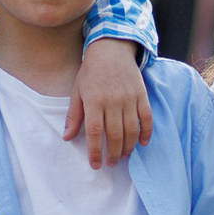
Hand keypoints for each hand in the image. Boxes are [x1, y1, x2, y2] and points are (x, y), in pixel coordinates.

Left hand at [66, 36, 151, 166]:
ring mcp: (129, 98)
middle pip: (114, 135)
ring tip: (122, 156)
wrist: (111, 49)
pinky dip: (146, 133)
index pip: (94, 132)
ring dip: (128, 147)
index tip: (95, 164)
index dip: (95, 151)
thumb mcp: (77, 91)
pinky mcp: (141, 96)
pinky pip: (146, 119)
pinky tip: (141, 143)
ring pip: (131, 130)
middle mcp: (112, 101)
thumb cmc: (91, 72)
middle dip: (112, 154)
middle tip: (110, 163)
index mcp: (94, 100)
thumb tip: (67, 137)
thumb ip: (74, 115)